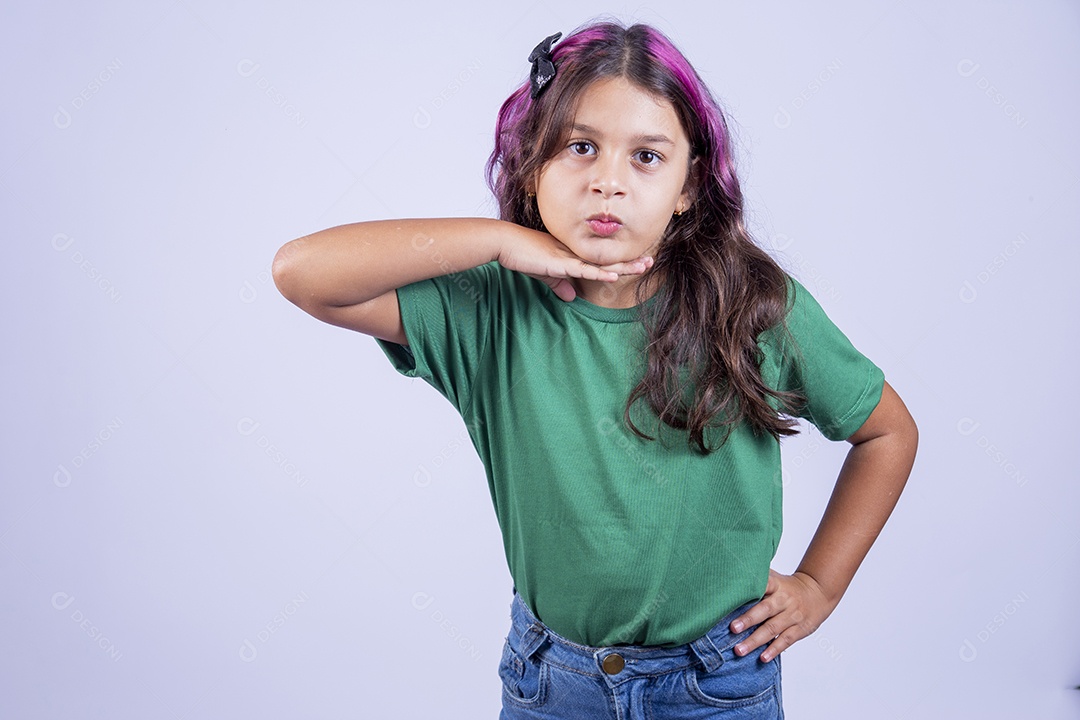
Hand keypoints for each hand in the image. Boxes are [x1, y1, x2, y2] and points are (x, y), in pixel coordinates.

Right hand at [496, 228, 652, 301]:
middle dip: (629, 261)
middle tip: (649, 262)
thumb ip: (559, 284)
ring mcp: (570, 256)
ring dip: (623, 266)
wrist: (506, 243)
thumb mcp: (544, 273)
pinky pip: (584, 269)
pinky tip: (614, 274)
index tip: (636, 263)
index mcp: (573, 254)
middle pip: (607, 259)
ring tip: (643, 266)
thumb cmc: (522, 255)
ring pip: (602, 263)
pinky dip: (600, 272)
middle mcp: (575, 253)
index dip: (619, 262)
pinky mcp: (560, 262)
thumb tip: (571, 297)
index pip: (600, 260)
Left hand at [728, 569, 837, 662]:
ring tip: (739, 650)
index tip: (733, 597)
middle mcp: (784, 599)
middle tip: (732, 629)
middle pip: (765, 610)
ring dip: (755, 640)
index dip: (750, 591)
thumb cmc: (787, 586)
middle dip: (748, 620)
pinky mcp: (800, 629)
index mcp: (776, 584)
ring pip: (773, 628)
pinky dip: (774, 649)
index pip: (763, 584)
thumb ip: (756, 580)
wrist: (818, 591)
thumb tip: (729, 578)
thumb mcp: (775, 578)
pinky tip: (762, 657)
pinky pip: (786, 640)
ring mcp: (793, 615)